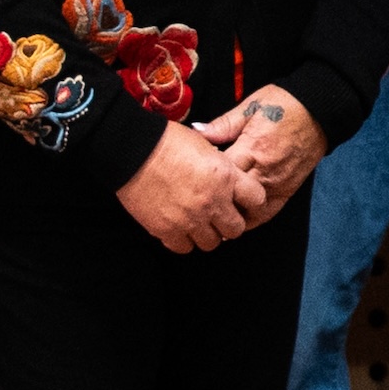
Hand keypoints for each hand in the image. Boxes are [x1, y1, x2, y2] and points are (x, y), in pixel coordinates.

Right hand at [116, 120, 266, 253]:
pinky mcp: (166, 230)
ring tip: (197, 222)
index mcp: (225, 177)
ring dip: (206, 234)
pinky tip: (178, 227)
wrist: (132, 150)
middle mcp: (212, 202)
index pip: (256, 200)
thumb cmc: (166, 141)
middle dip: (230, 223)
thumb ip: (221, 167)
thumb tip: (227, 178)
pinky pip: (184, 247)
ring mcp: (189, 219)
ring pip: (211, 243)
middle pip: (236, 229)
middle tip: (219, 216)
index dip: (251, 202)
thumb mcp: (205, 145)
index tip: (243, 202)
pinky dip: (182, 240)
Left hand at [194, 85, 327, 225]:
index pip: (221, 174)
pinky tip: (238, 218)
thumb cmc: (284, 105)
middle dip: (214, 201)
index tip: (190, 177)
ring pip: (249, 212)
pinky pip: (268, 213)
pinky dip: (252, 219)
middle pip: (232, 198)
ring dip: (231, 215)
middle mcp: (265, 171)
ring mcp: (278, 184)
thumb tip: (196, 132)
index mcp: (252, 149)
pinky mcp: (289, 190)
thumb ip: (223, 125)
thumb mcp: (249, 107)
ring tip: (213, 216)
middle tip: (196, 202)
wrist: (320, 111)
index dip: (203, 177)